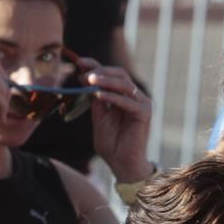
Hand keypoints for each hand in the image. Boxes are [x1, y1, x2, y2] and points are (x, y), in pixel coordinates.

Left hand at [74, 56, 152, 182]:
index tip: (79, 62)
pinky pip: (128, 101)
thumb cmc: (111, 142)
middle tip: (84, 73)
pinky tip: (98, 95)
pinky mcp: (144, 113)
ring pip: (124, 85)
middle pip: (120, 74)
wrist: (121, 162)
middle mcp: (134, 96)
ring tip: (90, 79)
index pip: (112, 74)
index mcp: (123, 95)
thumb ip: (95, 98)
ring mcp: (142, 103)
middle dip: (101, 71)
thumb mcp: (98, 116)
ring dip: (106, 80)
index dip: (96, 66)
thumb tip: (85, 77)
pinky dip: (113, 97)